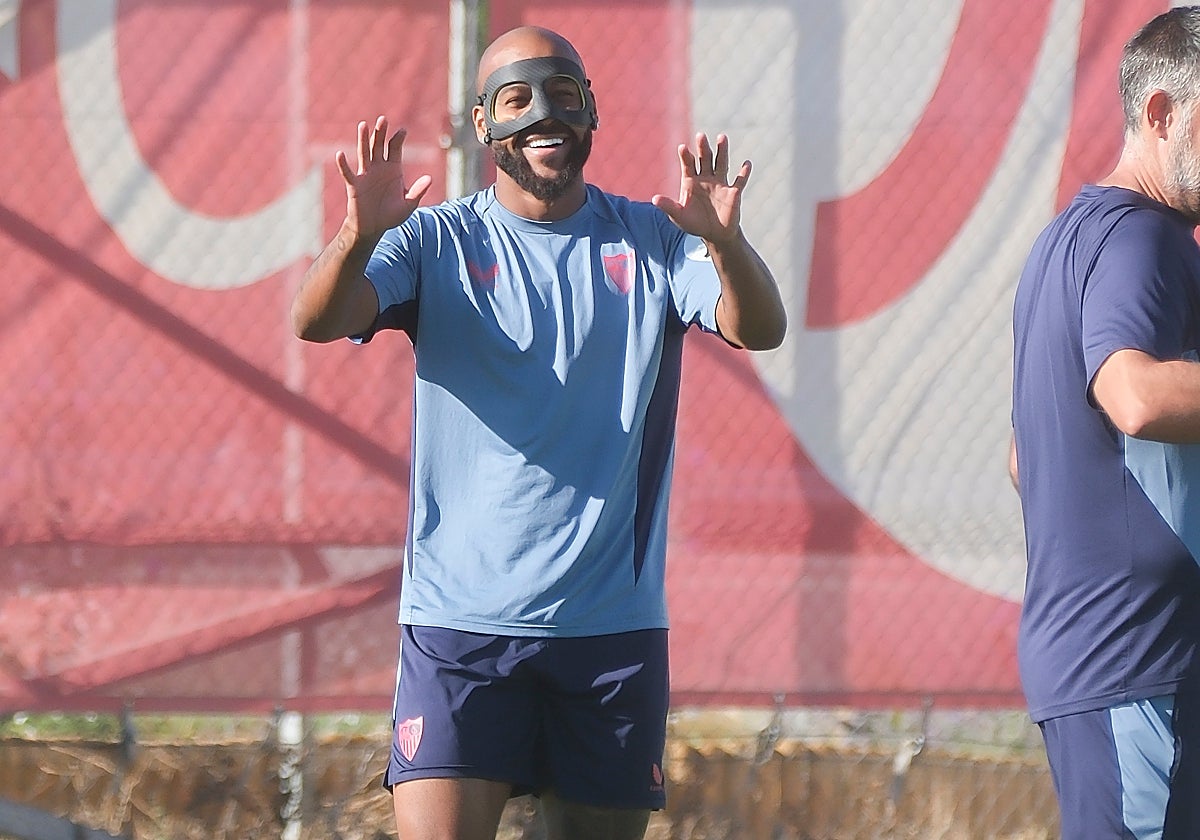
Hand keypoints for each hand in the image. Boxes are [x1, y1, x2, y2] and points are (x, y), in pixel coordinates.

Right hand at [335, 116, 432, 239]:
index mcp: (393, 169)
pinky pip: (348, 173)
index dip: (398, 139)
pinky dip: (343, 164)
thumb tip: (429, 179)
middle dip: (381, 133)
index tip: (402, 130)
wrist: (374, 228)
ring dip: (363, 140)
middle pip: (379, 146)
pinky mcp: (355, 185)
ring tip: (364, 125)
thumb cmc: (391, 215)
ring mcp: (366, 175)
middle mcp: (379, 168)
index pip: (395, 149)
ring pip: (364, 153)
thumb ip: (418, 191)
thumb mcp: (409, 204)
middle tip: (383, 119)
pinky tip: (340, 154)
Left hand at [652, 133, 749, 244]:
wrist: (714, 234)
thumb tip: (654, 199)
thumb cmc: (694, 223)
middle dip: (703, 148)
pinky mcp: (733, 193)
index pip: (688, 164)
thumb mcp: (679, 216)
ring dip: (722, 151)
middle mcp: (706, 178)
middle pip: (705, 159)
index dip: (686, 156)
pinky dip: (744, 173)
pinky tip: (747, 164)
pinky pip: (740, 181)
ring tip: (722, 137)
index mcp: (691, 180)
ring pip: (721, 163)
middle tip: (701, 136)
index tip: (682, 148)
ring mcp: (720, 183)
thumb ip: (668, 206)